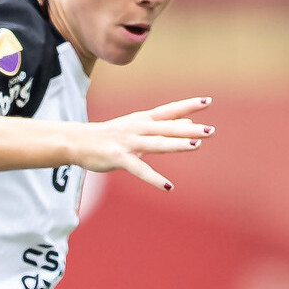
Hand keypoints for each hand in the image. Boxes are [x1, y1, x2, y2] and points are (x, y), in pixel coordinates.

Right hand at [71, 97, 214, 190]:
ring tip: (196, 146)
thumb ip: (163, 128)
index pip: (169, 111)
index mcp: (142, 120)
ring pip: (156, 144)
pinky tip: (168, 187)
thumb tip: (188, 125)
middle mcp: (137, 128)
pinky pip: (139, 170)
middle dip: (189, 129)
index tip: (208, 102)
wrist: (77, 141)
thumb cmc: (110, 135)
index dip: (188, 106)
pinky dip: (154, 179)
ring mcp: (128, 143)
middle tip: (211, 130)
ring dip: (176, 144)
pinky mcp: (119, 158)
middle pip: (167, 127)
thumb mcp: (137, 128)